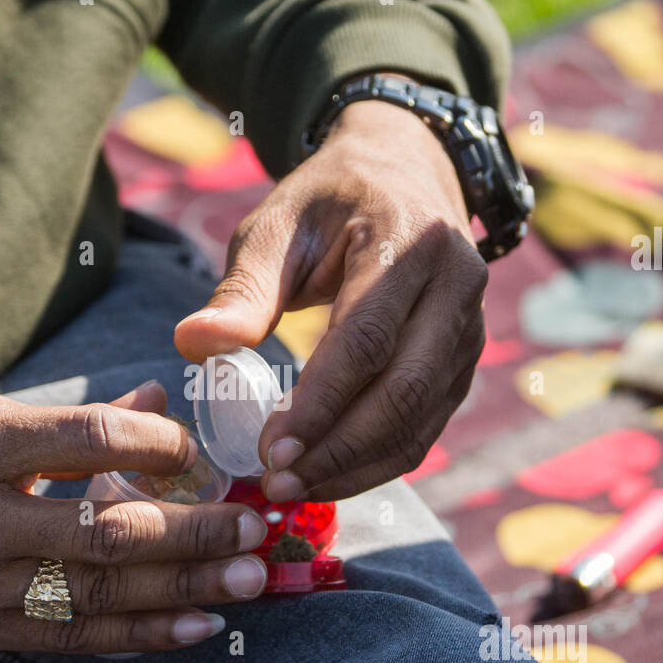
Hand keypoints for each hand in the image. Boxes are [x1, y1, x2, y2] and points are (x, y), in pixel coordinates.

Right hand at [0, 376, 268, 652]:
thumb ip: (56, 419)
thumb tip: (152, 405)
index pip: (81, 439)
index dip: (153, 444)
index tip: (199, 446)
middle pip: (105, 531)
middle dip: (194, 533)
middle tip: (259, 527)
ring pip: (93, 595)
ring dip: (181, 591)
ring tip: (249, 584)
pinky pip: (62, 637)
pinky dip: (132, 635)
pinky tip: (191, 629)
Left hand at [175, 94, 486, 501]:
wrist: (401, 173)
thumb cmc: (327, 202)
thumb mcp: (276, 226)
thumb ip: (242, 290)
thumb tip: (193, 345)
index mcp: (410, 240)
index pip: (365, 340)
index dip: (319, 404)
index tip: (269, 451)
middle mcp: (457, 284)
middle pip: (405, 390)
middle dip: (339, 449)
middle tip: (277, 484)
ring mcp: (469, 326)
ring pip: (421, 419)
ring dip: (358, 467)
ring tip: (295, 489)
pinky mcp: (464, 359)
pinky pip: (427, 425)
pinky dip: (378, 460)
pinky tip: (328, 476)